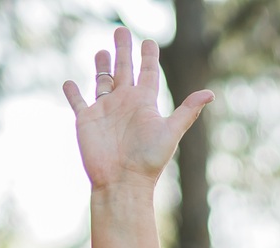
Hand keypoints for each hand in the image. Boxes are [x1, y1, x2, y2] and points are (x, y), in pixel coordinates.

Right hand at [63, 28, 211, 194]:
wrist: (122, 182)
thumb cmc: (148, 161)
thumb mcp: (170, 132)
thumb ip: (187, 111)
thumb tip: (210, 94)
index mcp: (144, 103)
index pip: (147, 73)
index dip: (148, 57)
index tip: (149, 42)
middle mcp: (124, 103)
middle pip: (123, 69)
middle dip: (123, 50)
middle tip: (121, 31)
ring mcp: (104, 111)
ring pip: (101, 81)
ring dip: (101, 66)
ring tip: (102, 51)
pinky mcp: (86, 120)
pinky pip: (78, 102)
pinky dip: (72, 92)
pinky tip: (69, 83)